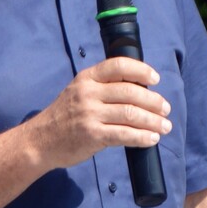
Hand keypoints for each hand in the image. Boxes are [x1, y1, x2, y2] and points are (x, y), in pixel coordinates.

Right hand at [35, 56, 170, 169]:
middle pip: (130, 92)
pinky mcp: (92, 135)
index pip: (118, 66)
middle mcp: (88, 93)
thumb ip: (102, 88)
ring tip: (165, 126)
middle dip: (154, 101)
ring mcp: (89, 114)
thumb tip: (139, 90)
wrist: (40, 141)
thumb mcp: (78, 92)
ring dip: (153, 121)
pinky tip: (151, 139)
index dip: (141, 70)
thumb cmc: (65, 117)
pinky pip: (124, 134)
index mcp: (87, 78)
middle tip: (166, 109)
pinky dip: (142, 137)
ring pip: (131, 114)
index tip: (155, 79)